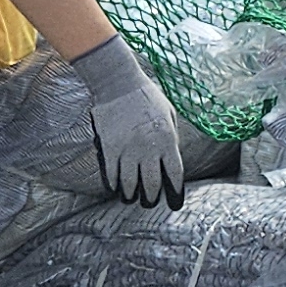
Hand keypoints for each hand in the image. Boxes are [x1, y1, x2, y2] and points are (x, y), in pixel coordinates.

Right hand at [70, 33, 186, 209]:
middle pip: (152, 184)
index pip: (174, 174)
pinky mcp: (110, 148)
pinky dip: (114, 184)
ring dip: (131, 195)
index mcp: (167, 140)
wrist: (119, 83)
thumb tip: (172, 156)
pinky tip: (115, 188)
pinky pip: (112, 173)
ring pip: (130, 183)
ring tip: (131, 198)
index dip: (175, 191)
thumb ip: (172, 137)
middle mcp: (148, 149)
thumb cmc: (147, 96)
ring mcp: (127, 150)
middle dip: (151, 198)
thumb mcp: (169, 114)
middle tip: (150, 202)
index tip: (174, 202)